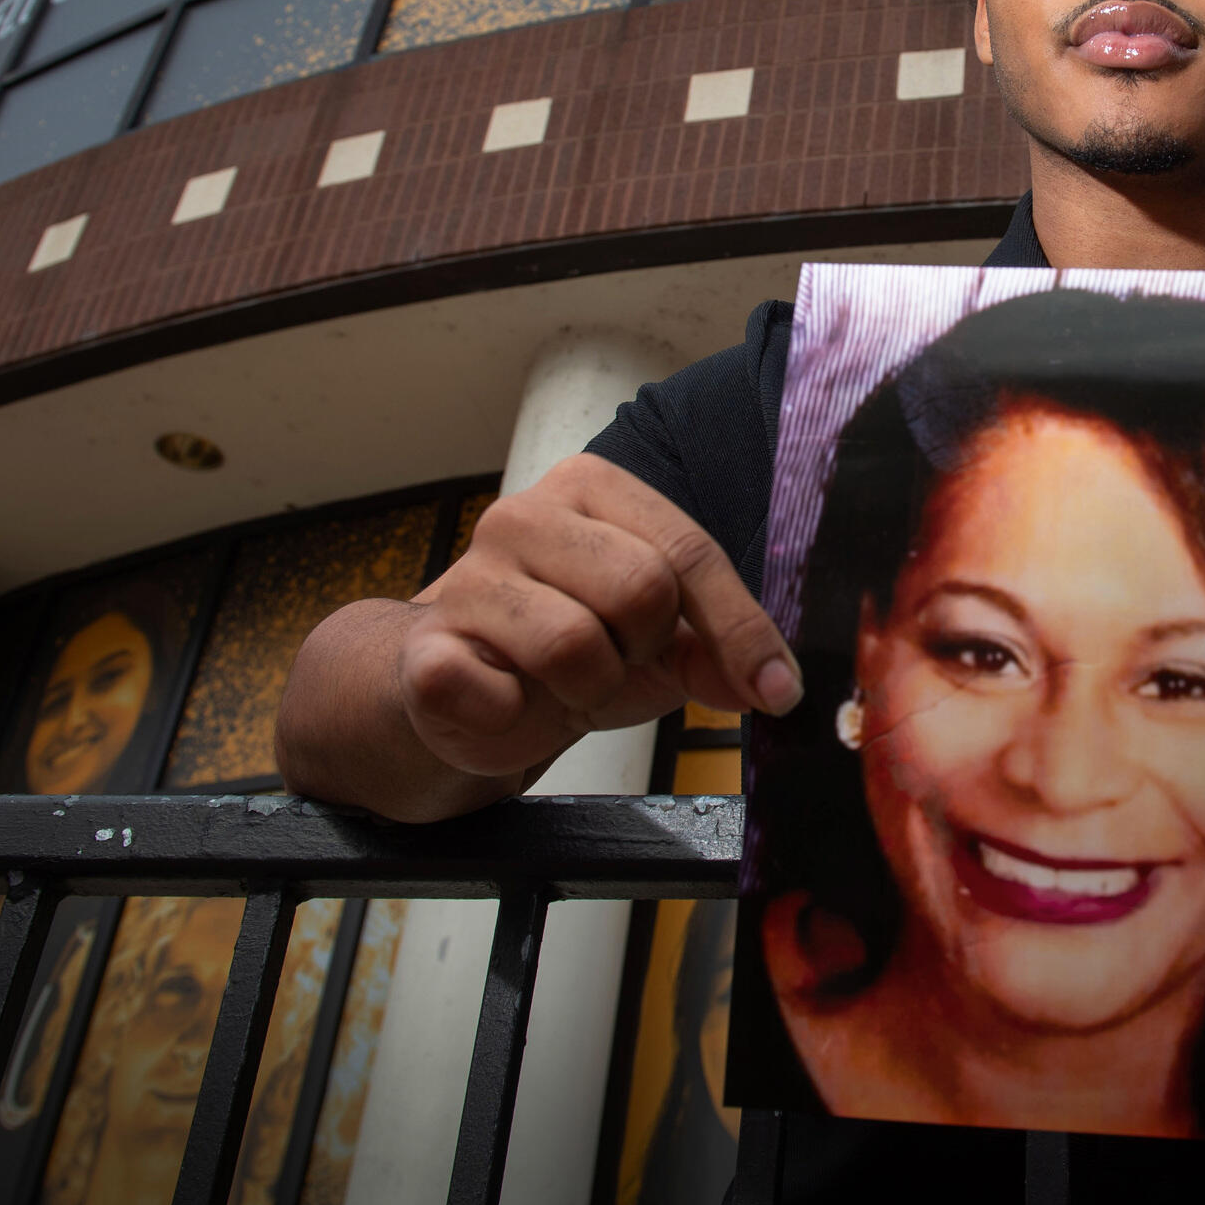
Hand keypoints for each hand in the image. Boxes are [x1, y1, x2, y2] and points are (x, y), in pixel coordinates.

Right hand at [396, 453, 799, 778]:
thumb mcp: (658, 642)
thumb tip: (773, 686)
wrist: (455, 690)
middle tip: (615, 661)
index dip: (740, 629)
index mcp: (592, 487)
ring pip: (575, 644)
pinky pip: (494, 692)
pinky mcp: (425, 649)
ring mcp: (467, 578)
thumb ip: (717, 650)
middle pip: (641, 588)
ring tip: (563, 682)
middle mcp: (523, 516)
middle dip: (644, 648)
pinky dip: (515, 717)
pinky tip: (506, 703)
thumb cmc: (566, 646)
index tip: (779, 690)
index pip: (689, 551)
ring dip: (588, 688)